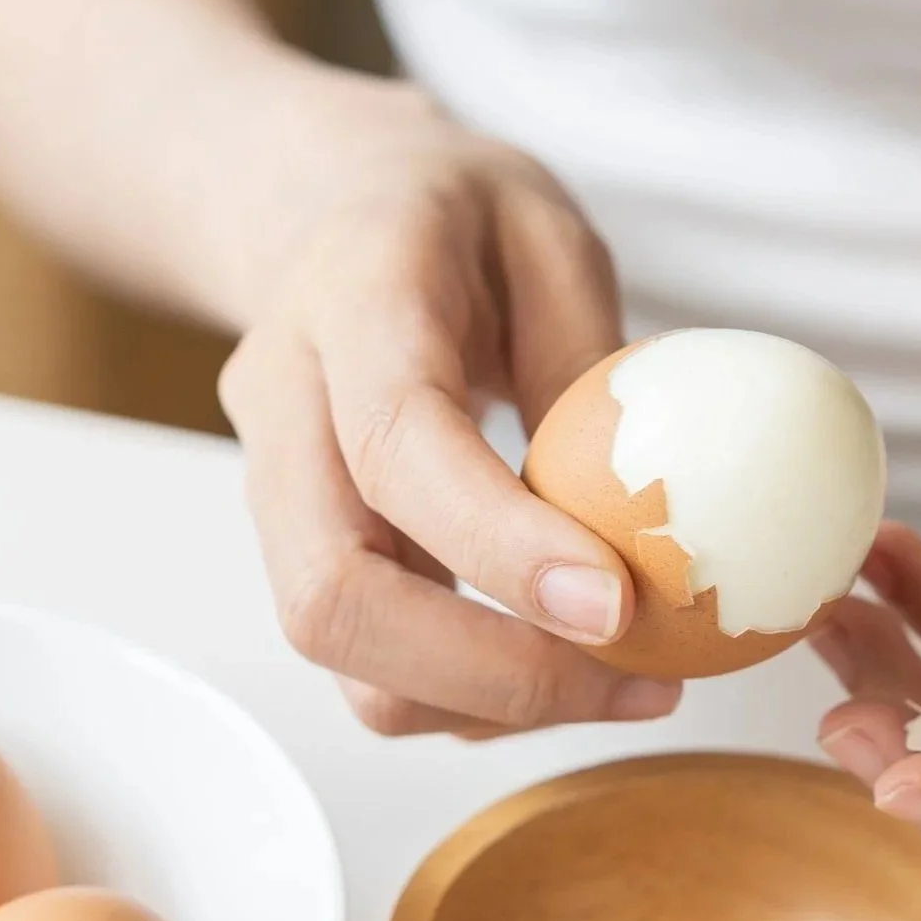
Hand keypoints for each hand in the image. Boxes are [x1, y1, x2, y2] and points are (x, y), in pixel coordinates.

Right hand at [218, 81, 679, 738]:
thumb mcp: (549, 234)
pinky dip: (462, 697)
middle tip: (638, 687)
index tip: (618, 608)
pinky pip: (361, 660)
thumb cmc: (452, 218)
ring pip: (337, 648)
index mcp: (350, 300)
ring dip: (480, 704)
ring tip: (620, 688)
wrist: (322, 216)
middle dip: (488, 672)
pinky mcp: (298, 548)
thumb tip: (647, 520)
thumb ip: (585, 362)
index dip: (498, 544)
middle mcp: (281, 407)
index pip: (396, 446)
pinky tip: (557, 670)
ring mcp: (272, 491)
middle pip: (332, 592)